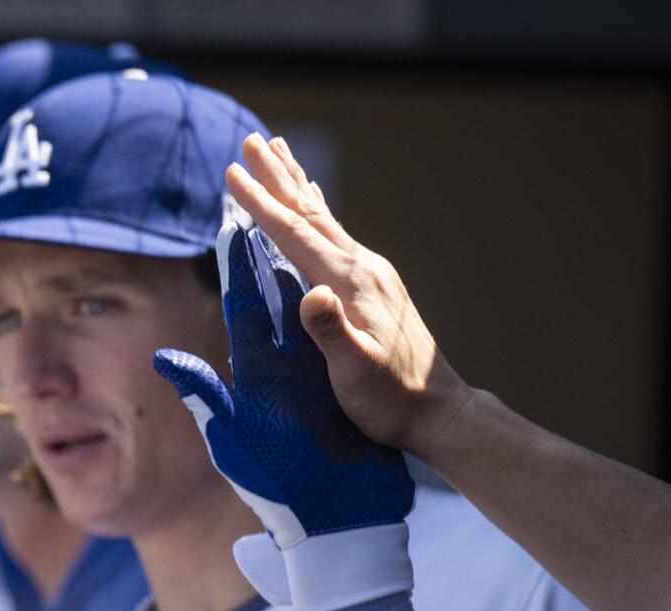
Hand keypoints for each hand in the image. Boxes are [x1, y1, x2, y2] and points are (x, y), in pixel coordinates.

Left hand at [153, 218, 414, 610]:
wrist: (337, 528)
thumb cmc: (280, 492)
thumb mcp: (234, 442)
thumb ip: (204, 396)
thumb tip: (161, 357)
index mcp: (256, 376)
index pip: (244, 306)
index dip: (239, 261)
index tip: (232, 214)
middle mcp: (287, 369)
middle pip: (278, 295)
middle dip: (272, 248)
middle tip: (268, 194)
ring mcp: (322, 377)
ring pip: (314, 310)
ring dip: (308, 263)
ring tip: (306, 214)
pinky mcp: (352, 391)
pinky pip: (346, 337)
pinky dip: (342, 302)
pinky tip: (346, 267)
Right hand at [224, 133, 474, 458]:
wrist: (437, 410)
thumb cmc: (390, 398)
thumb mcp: (356, 371)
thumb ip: (332, 332)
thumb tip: (310, 295)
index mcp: (350, 281)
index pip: (296, 234)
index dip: (262, 205)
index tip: (232, 174)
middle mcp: (362, 266)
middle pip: (310, 212)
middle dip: (277, 176)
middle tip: (251, 140)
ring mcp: (370, 273)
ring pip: (323, 218)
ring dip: (296, 185)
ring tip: (278, 152)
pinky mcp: (372, 284)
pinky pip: (335, 235)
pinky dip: (316, 211)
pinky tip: (315, 202)